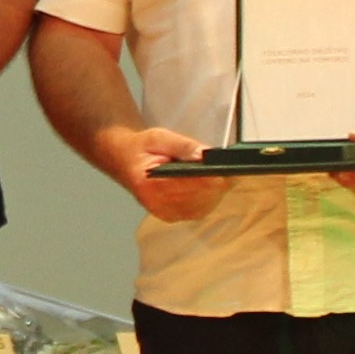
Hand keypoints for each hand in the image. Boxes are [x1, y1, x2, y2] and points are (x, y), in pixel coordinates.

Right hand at [98, 124, 225, 222]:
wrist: (124, 160)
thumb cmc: (141, 148)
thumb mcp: (159, 136)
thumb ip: (182, 145)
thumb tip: (204, 155)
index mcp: (150, 183)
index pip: (189, 185)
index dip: (211, 179)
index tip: (226, 170)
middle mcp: (156, 203)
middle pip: (200, 199)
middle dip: (217, 184)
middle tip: (230, 170)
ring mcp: (164, 213)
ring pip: (202, 207)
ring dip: (214, 193)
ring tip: (221, 176)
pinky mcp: (170, 217)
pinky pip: (198, 211)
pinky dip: (208, 199)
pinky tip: (211, 186)